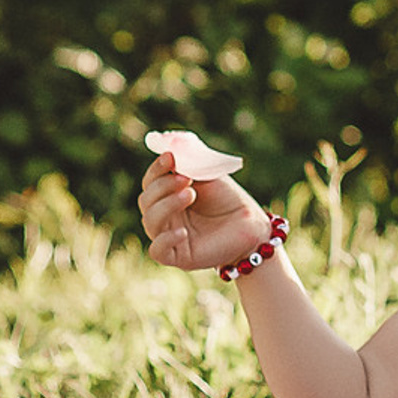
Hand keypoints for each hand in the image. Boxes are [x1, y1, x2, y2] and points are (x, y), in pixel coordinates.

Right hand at [137, 152, 270, 273]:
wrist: (251, 225)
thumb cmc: (229, 199)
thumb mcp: (208, 174)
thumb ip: (189, 160)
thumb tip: (170, 140)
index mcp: (166, 196)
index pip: (150, 182)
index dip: (156, 169)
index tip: (171, 157)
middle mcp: (164, 216)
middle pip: (146, 201)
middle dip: (163, 186)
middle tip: (186, 179)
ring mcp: (169, 236)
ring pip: (150, 222)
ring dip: (166, 205)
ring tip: (190, 194)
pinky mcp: (178, 256)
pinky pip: (157, 251)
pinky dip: (165, 240)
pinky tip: (183, 231)